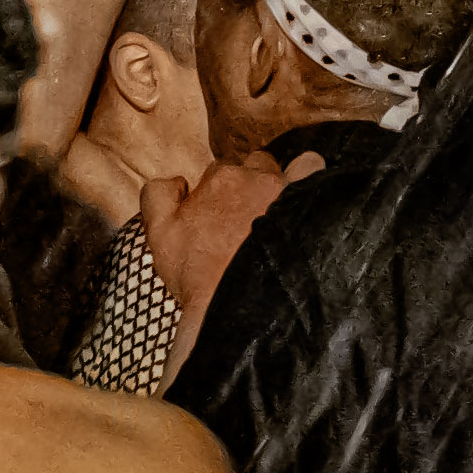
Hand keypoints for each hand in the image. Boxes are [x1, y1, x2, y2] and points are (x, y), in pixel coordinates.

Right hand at [145, 147, 307, 323]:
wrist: (236, 306)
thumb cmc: (197, 275)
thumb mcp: (159, 234)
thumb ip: (158, 195)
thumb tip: (176, 180)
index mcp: (220, 179)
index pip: (220, 170)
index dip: (217, 194)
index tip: (219, 217)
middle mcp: (256, 178)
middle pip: (254, 165)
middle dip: (248, 184)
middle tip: (244, 218)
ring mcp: (287, 192)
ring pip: (286, 168)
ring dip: (280, 181)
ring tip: (276, 210)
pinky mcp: (309, 208)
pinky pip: (314, 173)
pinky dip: (310, 182)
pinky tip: (302, 205)